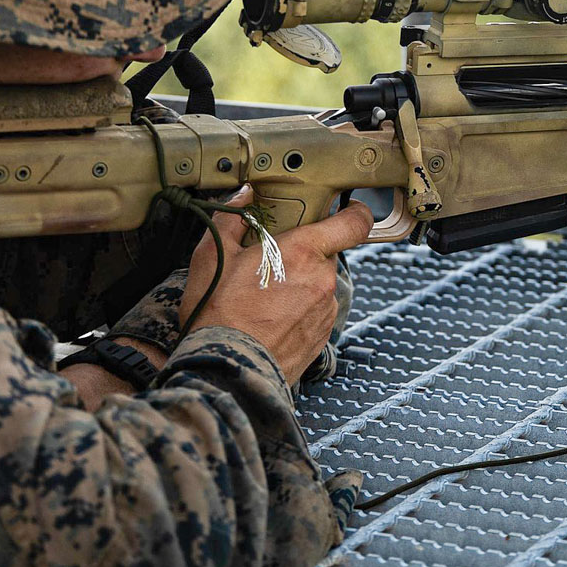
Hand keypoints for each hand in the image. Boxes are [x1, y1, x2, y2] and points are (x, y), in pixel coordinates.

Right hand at [180, 185, 373, 384]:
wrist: (228, 369)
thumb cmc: (218, 312)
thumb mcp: (213, 255)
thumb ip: (232, 219)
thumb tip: (243, 197)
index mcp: (303, 251)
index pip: (352, 223)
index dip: (354, 212)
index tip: (347, 209)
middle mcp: (322, 279)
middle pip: (325, 254)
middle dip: (302, 254)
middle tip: (270, 263)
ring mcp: (325, 310)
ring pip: (319, 284)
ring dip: (300, 285)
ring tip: (264, 298)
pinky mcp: (322, 336)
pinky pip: (316, 312)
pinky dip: (298, 311)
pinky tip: (270, 319)